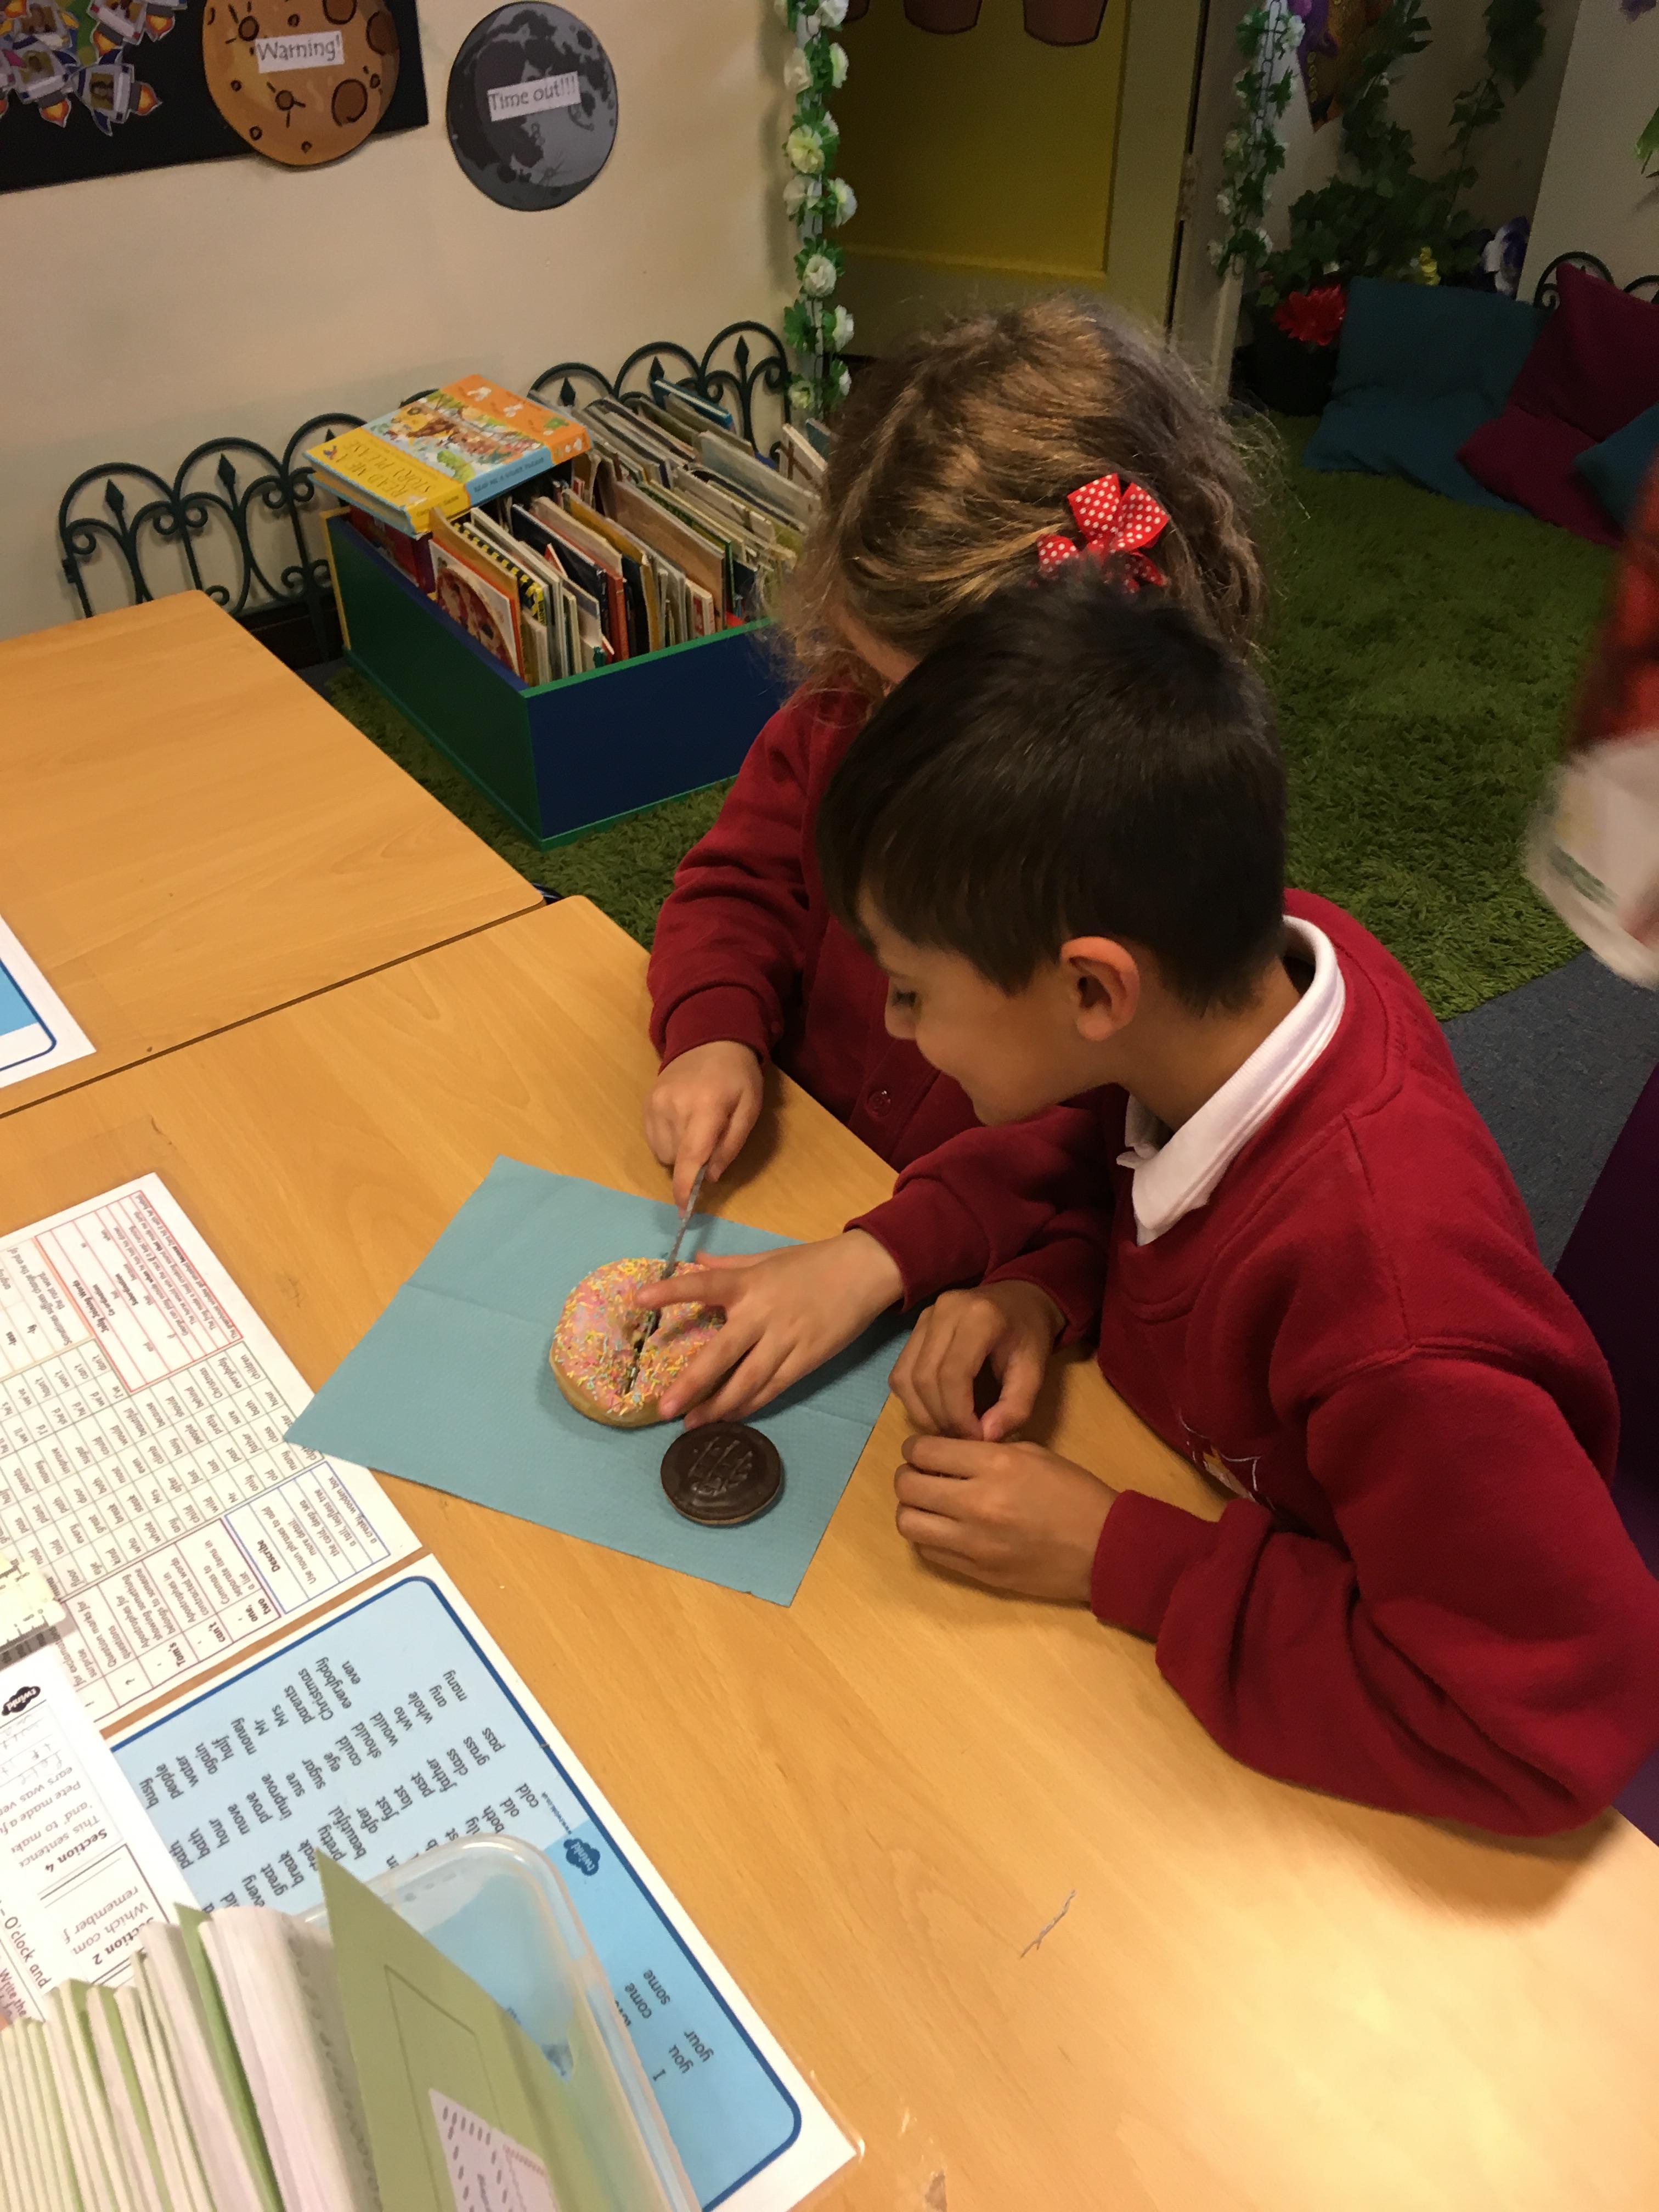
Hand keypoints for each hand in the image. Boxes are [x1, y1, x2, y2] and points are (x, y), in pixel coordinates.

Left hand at [636, 1230, 903, 1426]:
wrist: (866, 1271)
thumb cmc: (812, 1262)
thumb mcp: (767, 1257)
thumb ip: (728, 1265)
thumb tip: (694, 1260)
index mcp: (749, 1283)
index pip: (703, 1285)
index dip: (671, 1291)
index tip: (638, 1299)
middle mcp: (762, 1314)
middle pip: (721, 1354)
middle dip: (691, 1384)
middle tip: (664, 1409)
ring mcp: (786, 1341)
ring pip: (746, 1382)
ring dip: (717, 1407)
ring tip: (691, 1424)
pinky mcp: (806, 1360)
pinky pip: (772, 1388)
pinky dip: (749, 1405)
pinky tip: (730, 1417)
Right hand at [643, 1041, 764, 1209]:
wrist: (710, 1038)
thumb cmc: (738, 1076)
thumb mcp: (750, 1108)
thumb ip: (732, 1144)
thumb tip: (712, 1177)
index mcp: (705, 1107)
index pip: (690, 1156)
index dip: (686, 1188)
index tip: (684, 1212)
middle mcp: (674, 1107)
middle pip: (677, 1160)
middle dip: (694, 1163)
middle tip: (712, 1142)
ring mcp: (655, 1104)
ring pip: (663, 1153)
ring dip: (680, 1153)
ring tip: (697, 1129)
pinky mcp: (645, 1103)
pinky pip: (654, 1140)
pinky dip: (669, 1141)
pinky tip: (683, 1122)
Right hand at [889, 1280, 1062, 1441]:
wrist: (1020, 1299)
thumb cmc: (1029, 1336)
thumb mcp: (1035, 1372)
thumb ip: (1016, 1407)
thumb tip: (985, 1438)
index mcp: (979, 1317)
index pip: (952, 1374)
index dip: (959, 1415)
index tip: (976, 1437)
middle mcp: (944, 1311)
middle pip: (924, 1378)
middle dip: (941, 1418)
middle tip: (962, 1439)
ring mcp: (925, 1317)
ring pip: (905, 1377)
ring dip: (922, 1412)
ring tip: (949, 1428)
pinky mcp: (915, 1327)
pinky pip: (901, 1371)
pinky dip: (913, 1399)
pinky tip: (936, 1410)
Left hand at [893, 1434, 1116, 1602]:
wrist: (1105, 1549)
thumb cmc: (1074, 1494)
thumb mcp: (1034, 1454)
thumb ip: (987, 1450)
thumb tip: (949, 1451)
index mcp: (995, 1465)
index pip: (924, 1451)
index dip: (916, 1447)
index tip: (922, 1450)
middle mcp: (976, 1503)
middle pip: (907, 1486)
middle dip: (909, 1475)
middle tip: (922, 1475)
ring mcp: (973, 1543)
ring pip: (908, 1523)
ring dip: (912, 1509)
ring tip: (930, 1504)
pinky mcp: (976, 1572)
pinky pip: (929, 1553)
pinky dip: (929, 1538)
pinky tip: (945, 1529)